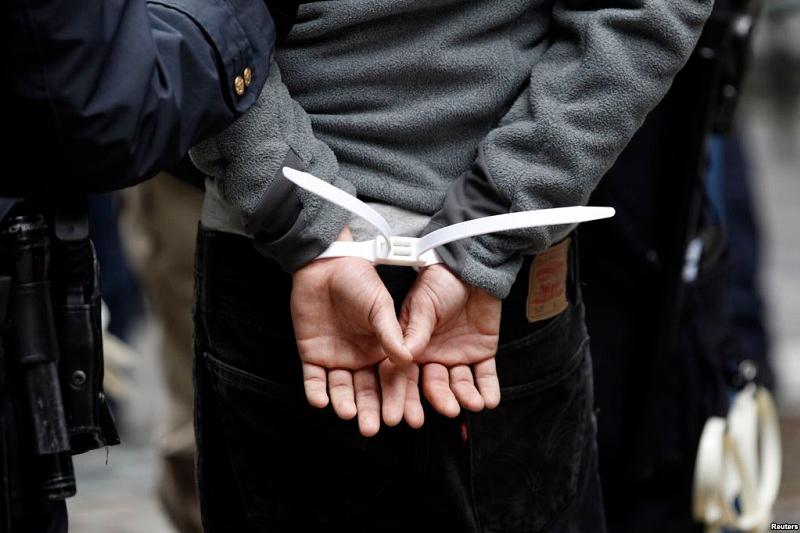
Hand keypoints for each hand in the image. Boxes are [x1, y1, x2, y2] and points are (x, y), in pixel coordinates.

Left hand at [290, 227, 414, 435]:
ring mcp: (337, 358)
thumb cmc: (358, 280)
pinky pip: (314, 379)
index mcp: (382, 349)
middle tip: (371, 428)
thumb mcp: (380, 306)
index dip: (397, 399)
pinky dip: (316, 391)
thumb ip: (391, 333)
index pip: (392, 380)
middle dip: (370, 410)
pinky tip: (321, 401)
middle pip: (367, 391)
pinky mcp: (312, 355)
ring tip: (349, 413)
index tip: (402, 418)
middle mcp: (361, 359)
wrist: (325, 266)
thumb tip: (408, 359)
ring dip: (344, 403)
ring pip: (341, 389)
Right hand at [400, 264, 501, 417]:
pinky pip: (485, 375)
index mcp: (413, 346)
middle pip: (435, 384)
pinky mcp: (481, 353)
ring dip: (466, 396)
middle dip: (441, 399)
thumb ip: (416, 329)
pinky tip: (489, 400)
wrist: (473, 269)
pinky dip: (488, 389)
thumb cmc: (441, 281)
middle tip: (448, 410)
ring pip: (460, 383)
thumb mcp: (424, 303)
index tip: (407, 413)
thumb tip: (404, 355)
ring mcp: (458, 356)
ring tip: (473, 403)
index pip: (407, 375)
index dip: (406, 394)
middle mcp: (434, 356)